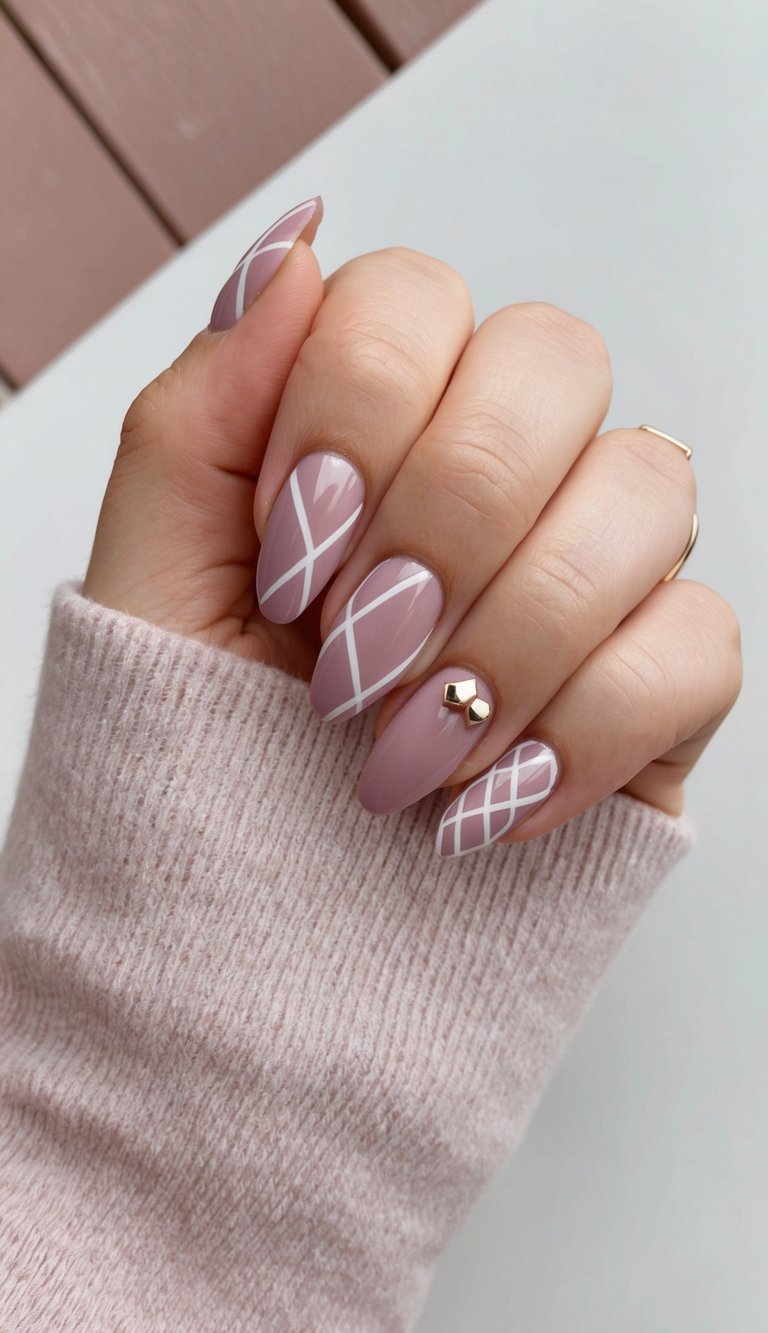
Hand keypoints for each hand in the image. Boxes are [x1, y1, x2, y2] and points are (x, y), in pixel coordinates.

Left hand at [84, 198, 741, 853]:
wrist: (261, 935)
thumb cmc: (202, 752)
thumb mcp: (155, 583)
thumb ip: (200, 411)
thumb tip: (289, 249)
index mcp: (379, 423)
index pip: (418, 299)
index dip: (355, 410)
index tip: (288, 554)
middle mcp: (505, 470)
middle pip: (557, 359)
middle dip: (442, 515)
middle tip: (350, 652)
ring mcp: (597, 569)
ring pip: (649, 491)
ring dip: (507, 635)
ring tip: (400, 751)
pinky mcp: (662, 683)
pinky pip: (700, 640)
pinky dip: (583, 727)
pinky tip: (486, 796)